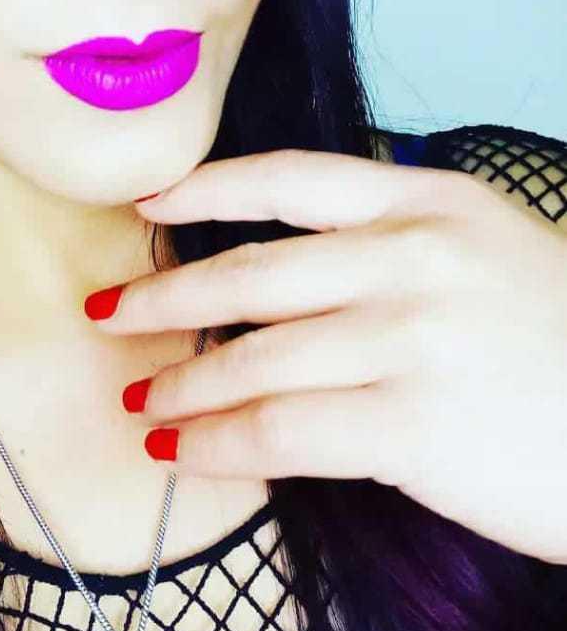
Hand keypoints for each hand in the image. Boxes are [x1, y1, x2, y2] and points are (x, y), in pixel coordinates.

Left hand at [84, 149, 566, 564]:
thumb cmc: (561, 346)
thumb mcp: (488, 258)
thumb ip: (390, 255)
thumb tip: (277, 291)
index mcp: (432, 203)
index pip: (292, 178)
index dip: (207, 186)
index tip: (147, 202)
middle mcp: (416, 257)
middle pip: (253, 271)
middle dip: (167, 297)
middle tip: (109, 312)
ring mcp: (413, 337)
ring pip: (257, 356)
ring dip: (183, 383)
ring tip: (141, 399)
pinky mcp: (415, 423)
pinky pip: (283, 431)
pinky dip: (219, 443)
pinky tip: (184, 452)